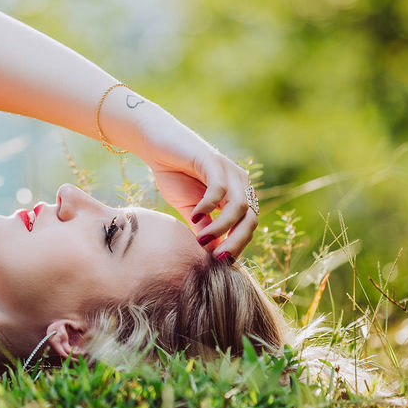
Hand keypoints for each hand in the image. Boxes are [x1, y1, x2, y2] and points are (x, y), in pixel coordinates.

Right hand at [138, 119, 258, 258]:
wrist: (156, 144)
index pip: (248, 226)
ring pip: (238, 207)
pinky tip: (194, 215)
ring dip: (221, 228)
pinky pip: (219, 189)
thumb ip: (203, 228)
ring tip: (200, 241)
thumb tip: (213, 253)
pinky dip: (209, 206)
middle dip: (236, 242)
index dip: (237, 246)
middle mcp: (240, 183)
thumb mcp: (190, 209)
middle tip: (218, 259)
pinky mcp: (213, 161)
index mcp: (238, 195)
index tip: (219, 263)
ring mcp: (228, 171)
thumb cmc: (174, 175)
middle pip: (250, 219)